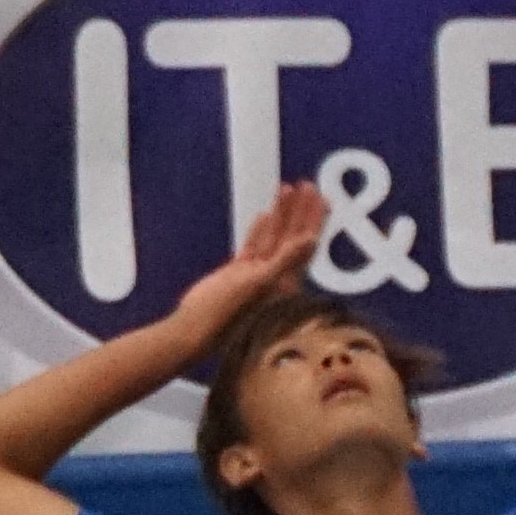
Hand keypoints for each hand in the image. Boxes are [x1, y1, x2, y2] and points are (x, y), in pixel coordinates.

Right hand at [164, 179, 323, 356]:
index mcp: (286, 281)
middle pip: (293, 236)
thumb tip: (312, 240)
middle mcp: (276, 277)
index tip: (320, 196)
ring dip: (282, 214)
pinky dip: (260, 230)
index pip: (305, 243)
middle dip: (301, 211)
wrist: (195, 329)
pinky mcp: (238, 274)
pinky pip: (254, 246)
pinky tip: (265, 215)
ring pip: (274, 237)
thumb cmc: (227, 314)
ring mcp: (256, 274)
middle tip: (308, 184)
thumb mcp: (259, 283)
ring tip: (287, 188)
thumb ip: (286, 260)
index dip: (314, 219)